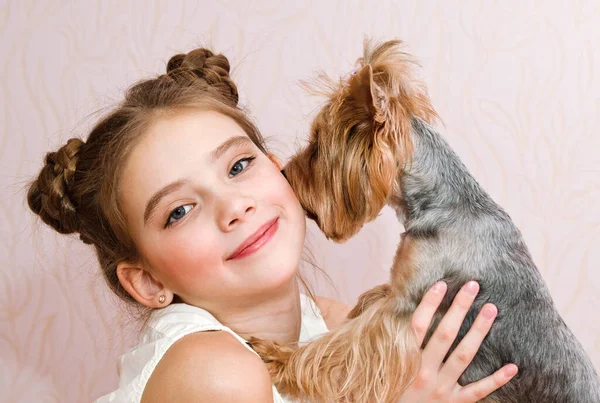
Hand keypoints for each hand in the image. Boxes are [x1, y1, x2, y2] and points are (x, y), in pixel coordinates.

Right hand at [398, 281, 517, 402]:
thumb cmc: (388, 391)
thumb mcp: (384, 367)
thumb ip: (393, 343)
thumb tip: (396, 312)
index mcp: (405, 361)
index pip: (417, 325)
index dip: (429, 304)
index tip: (441, 284)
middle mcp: (424, 373)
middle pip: (444, 334)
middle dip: (459, 308)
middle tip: (473, 286)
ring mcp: (441, 389)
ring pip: (464, 356)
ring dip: (479, 331)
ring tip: (491, 309)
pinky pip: (478, 391)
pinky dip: (496, 380)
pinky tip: (512, 366)